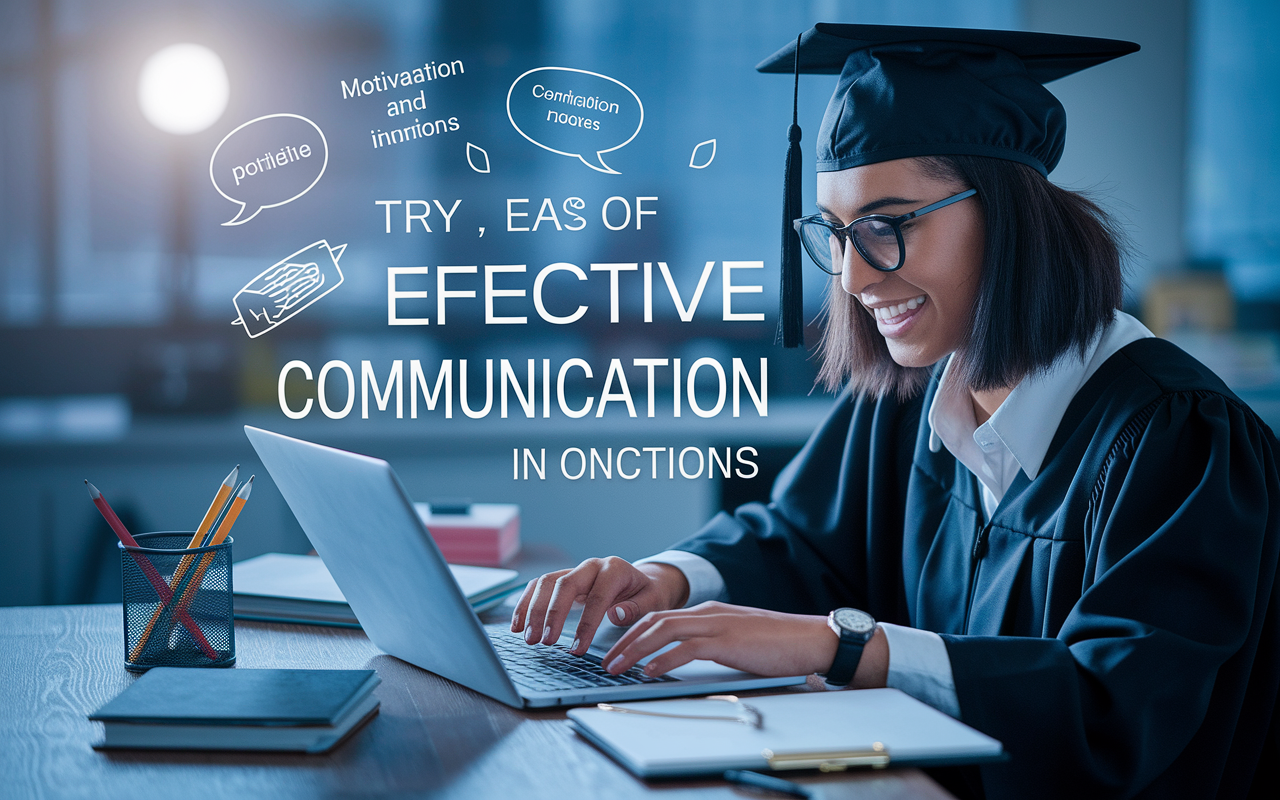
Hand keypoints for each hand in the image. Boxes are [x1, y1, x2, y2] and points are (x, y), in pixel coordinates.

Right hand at [511, 557, 689, 655]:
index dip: (586, 623)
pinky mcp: (562, 579)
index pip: (597, 596)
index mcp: (615, 570)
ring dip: (534, 610)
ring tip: (528, 638)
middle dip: (552, 614)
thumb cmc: (647, 593)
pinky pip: (538, 587)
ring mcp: (574, 570)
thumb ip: (638, 607)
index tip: (578, 649)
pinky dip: (525, 604)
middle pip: (564, 584)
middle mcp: (590, 566)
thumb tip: (617, 614)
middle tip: (544, 642)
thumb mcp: (654, 600)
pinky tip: (517, 625)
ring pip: (546, 583)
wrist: (641, 580)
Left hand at [600, 601, 889, 687]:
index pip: (660, 618)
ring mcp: (717, 625)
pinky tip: (649, 671)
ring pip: (663, 631)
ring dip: (635, 650)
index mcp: (708, 612)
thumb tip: (683, 660)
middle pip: (654, 622)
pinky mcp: (728, 641)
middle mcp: (708, 613)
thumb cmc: (777, 644)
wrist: (812, 639)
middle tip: (605, 661)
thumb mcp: (737, 640)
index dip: (633, 633)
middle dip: (624, 641)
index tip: (615, 650)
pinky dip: (664, 659)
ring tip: (617, 668)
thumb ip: (711, 644)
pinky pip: (687, 648)